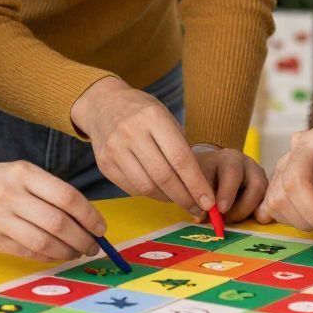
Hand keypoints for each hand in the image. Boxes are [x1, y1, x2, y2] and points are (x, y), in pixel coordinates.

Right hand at [0, 157, 105, 262]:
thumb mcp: (17, 173)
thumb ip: (47, 190)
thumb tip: (85, 217)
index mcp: (23, 172)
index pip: (67, 196)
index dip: (89, 216)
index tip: (100, 228)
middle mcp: (10, 194)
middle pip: (58, 222)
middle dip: (82, 238)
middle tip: (92, 246)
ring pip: (44, 241)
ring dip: (67, 251)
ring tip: (77, 252)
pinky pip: (27, 251)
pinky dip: (47, 256)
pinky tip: (56, 255)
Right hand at [71, 77, 215, 215]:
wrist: (103, 104)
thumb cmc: (143, 113)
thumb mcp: (166, 117)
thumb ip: (180, 147)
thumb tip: (198, 186)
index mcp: (153, 117)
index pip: (180, 158)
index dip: (196, 184)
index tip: (209, 201)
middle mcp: (131, 132)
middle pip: (163, 176)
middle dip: (185, 198)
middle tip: (199, 208)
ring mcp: (114, 148)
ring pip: (146, 187)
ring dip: (167, 199)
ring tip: (180, 199)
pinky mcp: (104, 163)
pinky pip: (132, 189)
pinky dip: (150, 195)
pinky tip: (160, 191)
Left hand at [194, 145, 267, 223]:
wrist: (207, 174)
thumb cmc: (199, 177)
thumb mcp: (192, 182)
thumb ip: (194, 197)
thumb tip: (203, 215)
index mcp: (230, 159)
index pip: (233, 173)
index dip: (228, 193)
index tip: (220, 210)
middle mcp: (249, 166)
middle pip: (257, 186)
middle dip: (242, 208)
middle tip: (226, 220)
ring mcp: (259, 178)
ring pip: (263, 198)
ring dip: (247, 213)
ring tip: (229, 219)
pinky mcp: (263, 192)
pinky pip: (264, 206)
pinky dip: (253, 215)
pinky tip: (238, 219)